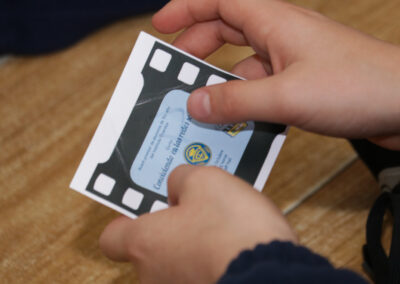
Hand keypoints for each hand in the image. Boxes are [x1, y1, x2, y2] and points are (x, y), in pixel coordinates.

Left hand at [99, 165, 296, 283]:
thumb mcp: (205, 181)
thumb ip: (181, 179)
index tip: (146, 207)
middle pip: (151, 246)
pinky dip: (212, 258)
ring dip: (194, 242)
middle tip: (194, 204)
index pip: (112, 237)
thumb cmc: (232, 227)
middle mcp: (155, 275)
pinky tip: (235, 242)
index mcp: (145, 243)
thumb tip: (176, 188)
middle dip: (170, 226)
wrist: (273, 274)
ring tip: (223, 220)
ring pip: (178, 259)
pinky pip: (201, 271)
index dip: (126, 220)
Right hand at [153, 0, 399, 149]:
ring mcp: (291, 59)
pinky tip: (234, 118)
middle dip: (197, 45)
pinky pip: (260, 86)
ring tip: (200, 101)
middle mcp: (280, 35)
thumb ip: (236, 101)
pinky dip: (243, 99)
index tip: (161, 25)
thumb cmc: (357, 86)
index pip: (220, 1)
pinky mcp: (301, 82)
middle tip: (175, 68)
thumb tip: (195, 103)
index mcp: (274, 21)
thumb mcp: (285, 96)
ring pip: (243, 62)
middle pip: (227, 28)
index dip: (187, 8)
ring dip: (220, 79)